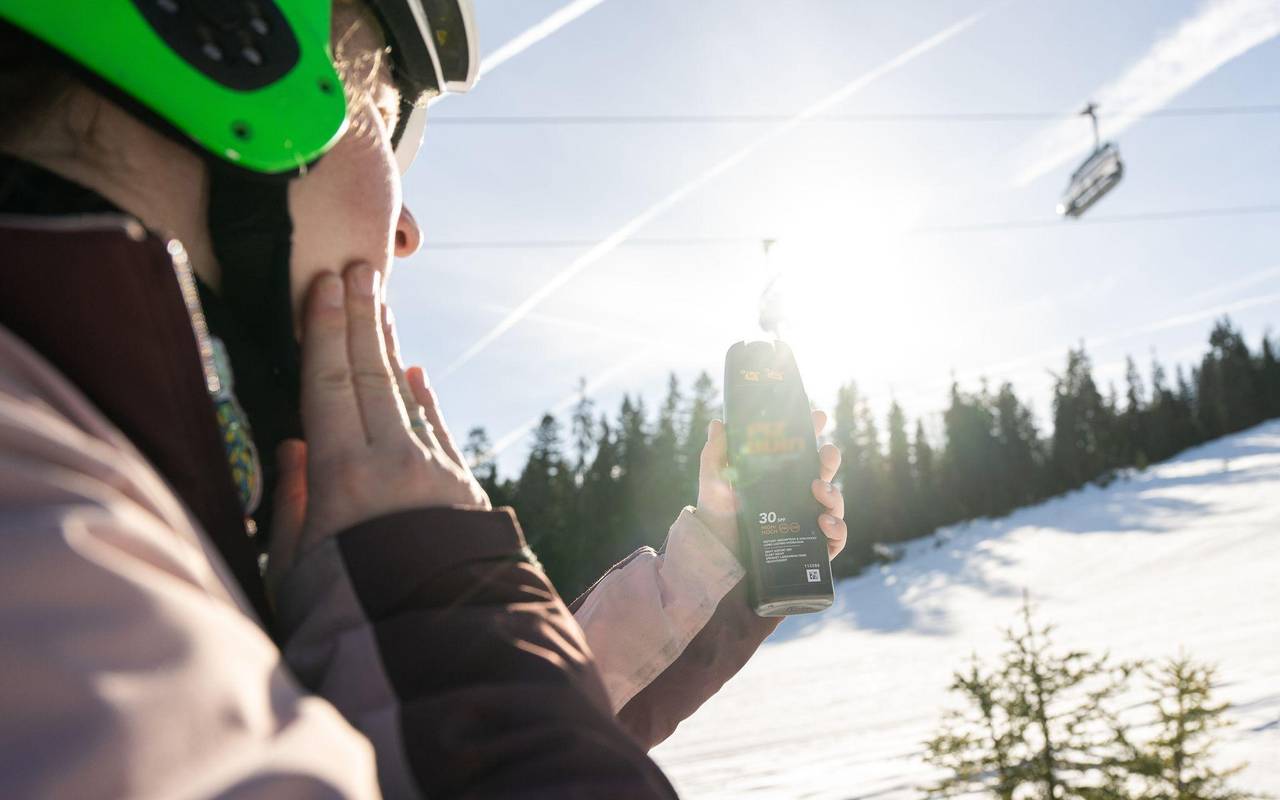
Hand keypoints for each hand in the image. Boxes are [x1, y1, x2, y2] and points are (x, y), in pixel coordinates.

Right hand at [267, 264, 489, 592]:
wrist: (440, 650)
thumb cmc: (348, 618)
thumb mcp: (295, 566)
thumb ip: (291, 501)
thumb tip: (294, 447)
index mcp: (344, 475)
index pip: (331, 382)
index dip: (326, 329)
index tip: (326, 283)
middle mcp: (396, 462)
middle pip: (373, 375)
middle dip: (363, 320)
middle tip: (358, 270)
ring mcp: (436, 473)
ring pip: (408, 398)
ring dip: (392, 351)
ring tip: (381, 309)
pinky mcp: (462, 492)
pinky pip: (437, 430)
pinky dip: (423, 399)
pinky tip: (416, 375)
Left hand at [695, 410, 846, 560]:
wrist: (718, 558)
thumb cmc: (718, 518)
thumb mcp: (714, 484)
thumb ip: (716, 455)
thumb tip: (719, 423)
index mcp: (780, 477)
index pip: (802, 450)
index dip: (813, 432)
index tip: (818, 416)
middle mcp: (798, 496)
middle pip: (825, 472)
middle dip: (830, 459)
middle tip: (824, 454)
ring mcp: (808, 521)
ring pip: (835, 502)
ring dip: (834, 493)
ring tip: (818, 490)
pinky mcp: (814, 548)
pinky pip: (837, 538)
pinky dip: (838, 529)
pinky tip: (825, 523)